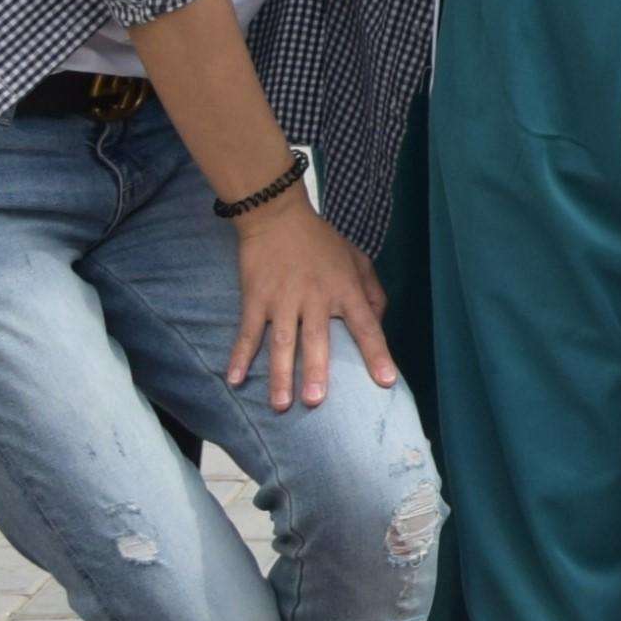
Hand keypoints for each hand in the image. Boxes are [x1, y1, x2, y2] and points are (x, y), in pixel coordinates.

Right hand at [221, 188, 389, 416]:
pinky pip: (248, 332)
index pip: (366, 326)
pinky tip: (234, 380)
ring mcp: (283, 299)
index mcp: (345, 290)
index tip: (386, 381)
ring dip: (280, 374)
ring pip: (282, 342)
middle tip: (316, 402)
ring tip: (281, 404)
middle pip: (317, 339)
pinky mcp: (256, 298)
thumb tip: (379, 324)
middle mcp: (315, 298)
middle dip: (316, 372)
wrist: (277, 215)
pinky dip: (240, 356)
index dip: (377, 354)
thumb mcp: (358, 259)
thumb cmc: (322, 241)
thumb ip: (373, 292)